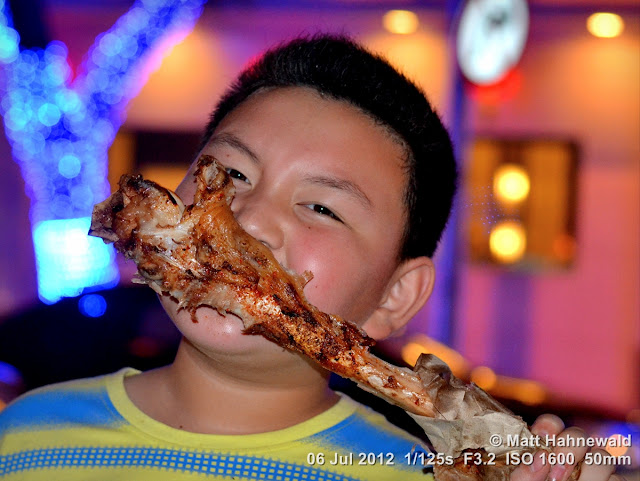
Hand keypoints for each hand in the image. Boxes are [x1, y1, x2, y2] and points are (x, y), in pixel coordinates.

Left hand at [510, 414, 624, 480]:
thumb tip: (540, 459)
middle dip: (570, 449)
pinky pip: (617, 478)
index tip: (542, 438)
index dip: (549, 426)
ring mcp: (593, 468)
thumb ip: (523, 473)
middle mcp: (571, 454)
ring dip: (591, 471)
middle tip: (556, 474)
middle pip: (578, 435)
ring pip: (602, 455)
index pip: (551, 424)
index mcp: (545, 448)